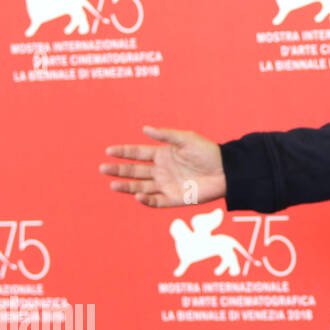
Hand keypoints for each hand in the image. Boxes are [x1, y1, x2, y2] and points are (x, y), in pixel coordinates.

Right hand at [101, 125, 225, 206]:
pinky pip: (156, 201)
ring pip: (141, 187)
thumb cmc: (208, 152)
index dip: (123, 152)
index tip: (108, 151)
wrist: (227, 171)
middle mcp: (161, 170)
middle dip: (119, 170)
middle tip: (102, 168)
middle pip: (135, 171)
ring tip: (112, 184)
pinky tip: (137, 194)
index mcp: (163, 154)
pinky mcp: (174, 199)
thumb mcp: (187, 139)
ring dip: (127, 186)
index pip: (138, 153)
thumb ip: (166, 135)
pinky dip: (146, 199)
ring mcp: (166, 185)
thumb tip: (144, 128)